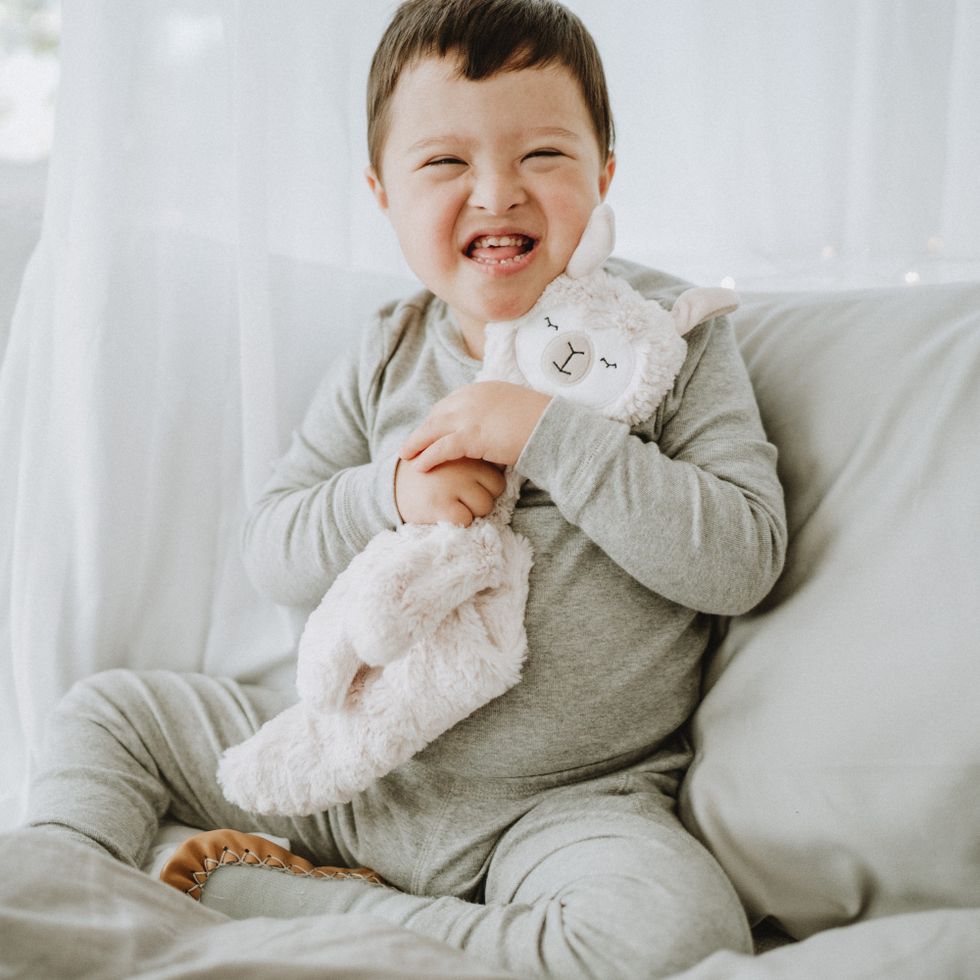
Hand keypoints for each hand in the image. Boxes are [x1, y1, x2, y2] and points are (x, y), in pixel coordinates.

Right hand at [394, 455, 505, 525]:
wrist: (390, 485)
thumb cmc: (430, 473)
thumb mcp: (450, 454)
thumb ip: (475, 455)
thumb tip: (504, 464)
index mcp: (465, 450)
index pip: (498, 476)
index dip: (486, 486)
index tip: (470, 487)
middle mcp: (461, 465)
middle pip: (495, 491)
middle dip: (482, 498)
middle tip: (460, 497)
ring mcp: (451, 485)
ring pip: (484, 507)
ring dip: (471, 511)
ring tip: (451, 504)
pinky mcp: (439, 504)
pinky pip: (466, 520)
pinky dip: (458, 522)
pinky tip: (444, 513)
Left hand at [400, 382, 550, 472]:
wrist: (551, 428)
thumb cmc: (540, 423)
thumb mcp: (515, 409)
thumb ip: (498, 413)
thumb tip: (492, 426)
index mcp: (482, 389)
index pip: (451, 403)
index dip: (438, 419)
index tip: (430, 430)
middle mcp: (471, 397)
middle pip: (438, 414)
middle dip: (424, 430)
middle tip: (412, 444)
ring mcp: (469, 415)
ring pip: (433, 430)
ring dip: (416, 443)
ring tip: (406, 454)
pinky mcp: (470, 436)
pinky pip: (441, 448)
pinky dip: (427, 457)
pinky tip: (419, 466)